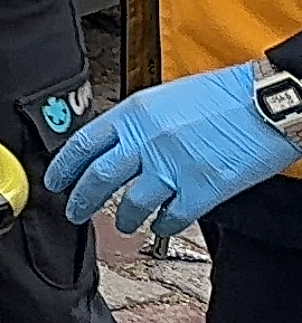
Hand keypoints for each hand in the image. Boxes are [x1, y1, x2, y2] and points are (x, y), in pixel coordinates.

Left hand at [48, 63, 301, 236]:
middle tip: (75, 212)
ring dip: (124, 218)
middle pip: (99, 178)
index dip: (63, 167)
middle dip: (82, 199)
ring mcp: (172, 167)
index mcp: (134, 113)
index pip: (83, 144)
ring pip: (131, 203)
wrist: (266, 103)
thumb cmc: (224, 95)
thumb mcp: (167, 97)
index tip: (55, 181)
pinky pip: (171, 218)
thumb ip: (139, 122)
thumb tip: (122, 142)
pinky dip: (162, 226)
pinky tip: (161, 226)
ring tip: (123, 224)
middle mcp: (146, 140)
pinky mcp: (201, 190)